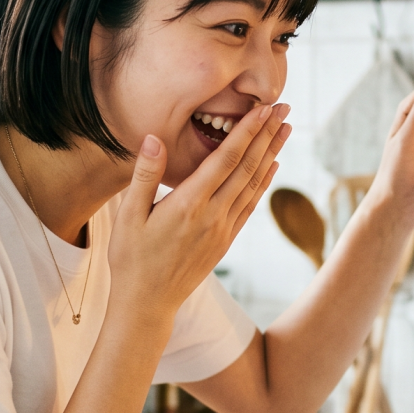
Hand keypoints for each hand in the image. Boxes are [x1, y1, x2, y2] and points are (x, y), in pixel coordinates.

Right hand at [109, 103, 291, 321]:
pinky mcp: (225, 242)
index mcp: (189, 204)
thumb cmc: (131, 259)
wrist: (147, 305)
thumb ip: (145, 175)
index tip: (263, 109)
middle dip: (267, 134)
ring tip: (285, 129)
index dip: (247, 131)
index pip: (226, 159)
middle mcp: (212, 215)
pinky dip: (264, 182)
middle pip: (248, 167)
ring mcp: (223, 230)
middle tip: (284, 108)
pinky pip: (250, 205)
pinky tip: (272, 166)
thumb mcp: (127, 216)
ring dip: (271, 153)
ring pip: (254, 184)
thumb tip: (153, 138)